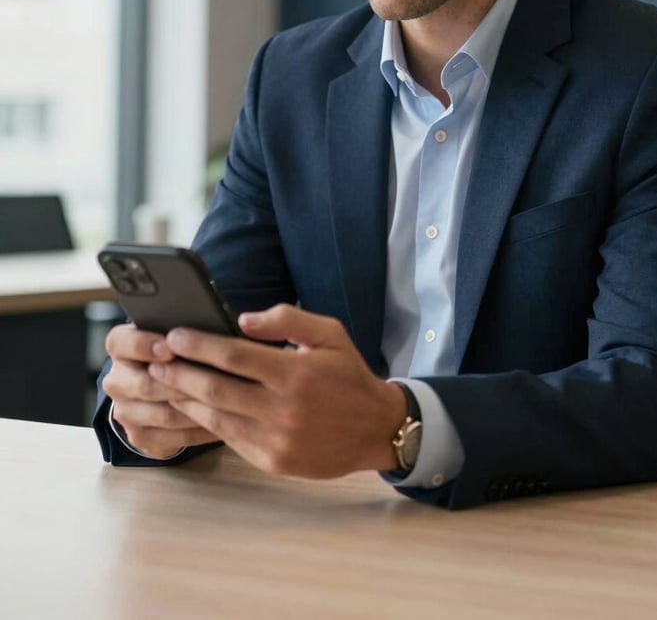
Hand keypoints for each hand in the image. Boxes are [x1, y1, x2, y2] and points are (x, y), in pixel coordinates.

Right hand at [102, 323, 220, 458]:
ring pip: (163, 414)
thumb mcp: (176, 335)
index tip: (170, 347)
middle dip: (181, 383)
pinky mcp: (139, 436)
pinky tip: (223, 421)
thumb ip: (185, 331)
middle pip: (145, 385)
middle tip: (212, 380)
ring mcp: (125, 411)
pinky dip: (200, 430)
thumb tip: (211, 327)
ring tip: (226, 402)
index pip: (121, 343)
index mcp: (121, 347)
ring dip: (197, 409)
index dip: (145, 345)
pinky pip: (173, 437)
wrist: (162, 388)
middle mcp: (116, 380)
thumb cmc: (178, 351)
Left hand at [147, 304, 407, 478]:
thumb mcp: (329, 334)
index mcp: (295, 373)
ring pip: (216, 418)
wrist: (376, 429)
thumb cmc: (348, 375)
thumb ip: (287, 319)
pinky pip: (230, 439)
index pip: (233, 355)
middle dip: (179, 373)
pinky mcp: (273, 461)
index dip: (199, 345)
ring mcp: (276, 439)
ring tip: (164, 383)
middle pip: (215, 389)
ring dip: (185, 399)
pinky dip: (206, 423)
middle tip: (155, 360)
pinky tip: (193, 408)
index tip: (175, 335)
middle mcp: (283, 408)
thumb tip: (242, 319)